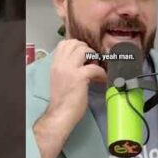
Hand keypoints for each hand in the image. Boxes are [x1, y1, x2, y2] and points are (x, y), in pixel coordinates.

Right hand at [33, 39, 105, 157]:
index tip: (84, 55)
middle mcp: (61, 64)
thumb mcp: (60, 78)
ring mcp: (70, 69)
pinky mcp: (80, 77)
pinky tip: (102, 79)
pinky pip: (95, 68)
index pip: (64, 43)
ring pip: (85, 50)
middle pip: (75, 43)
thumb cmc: (62, 99)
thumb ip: (67, 68)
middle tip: (92, 61)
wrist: (60, 114)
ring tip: (95, 68)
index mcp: (55, 64)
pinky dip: (102, 73)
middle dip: (87, 49)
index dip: (77, 45)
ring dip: (94, 58)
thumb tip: (82, 62)